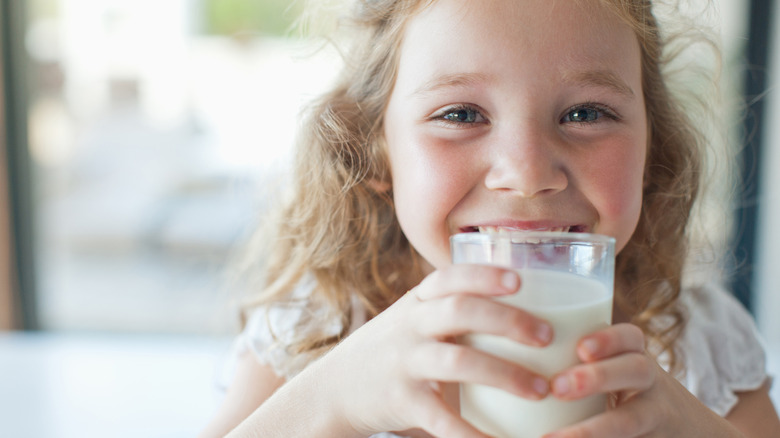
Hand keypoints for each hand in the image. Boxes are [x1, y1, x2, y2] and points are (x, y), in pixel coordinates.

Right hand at [313, 264, 553, 437]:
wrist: (334, 390)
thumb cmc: (390, 351)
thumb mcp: (412, 321)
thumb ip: (451, 311)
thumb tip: (519, 305)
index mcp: (417, 302)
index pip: (450, 277)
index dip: (484, 275)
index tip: (520, 280)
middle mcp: (409, 326)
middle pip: (459, 311)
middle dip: (507, 320)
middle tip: (547, 336)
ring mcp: (404, 363)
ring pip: (457, 362)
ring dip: (504, 374)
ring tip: (541, 389)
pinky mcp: (401, 401)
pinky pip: (442, 419)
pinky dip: (475, 434)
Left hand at [544, 323, 739, 437]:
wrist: (687, 435)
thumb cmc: (621, 397)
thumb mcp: (607, 374)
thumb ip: (562, 363)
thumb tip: (486, 344)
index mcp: (632, 358)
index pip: (630, 337)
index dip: (608, 339)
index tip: (580, 348)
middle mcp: (650, 385)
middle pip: (636, 370)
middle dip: (598, 377)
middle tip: (558, 387)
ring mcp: (657, 416)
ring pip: (633, 419)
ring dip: (594, 429)